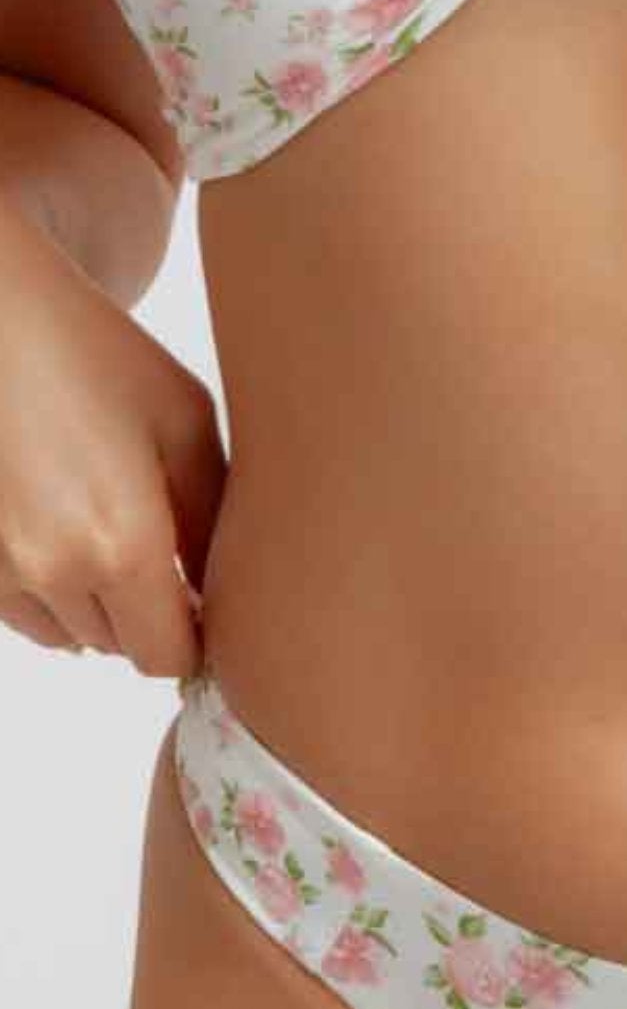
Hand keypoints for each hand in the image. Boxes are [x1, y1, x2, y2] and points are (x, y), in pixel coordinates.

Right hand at [0, 199, 224, 671]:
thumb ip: (211, 524)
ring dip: (99, 608)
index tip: (207, 611)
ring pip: (70, 634)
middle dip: (151, 618)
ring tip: (112, 536)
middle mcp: (53, 569)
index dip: (194, 643)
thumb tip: (223, 595)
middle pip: (121, 648)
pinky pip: (23, 611)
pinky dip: (51, 591)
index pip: (166, 658)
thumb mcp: (184, 424)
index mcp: (120, 544)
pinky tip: (66, 533)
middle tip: (167, 561)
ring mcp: (0, 565)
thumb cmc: (92, 350)